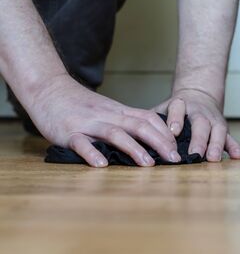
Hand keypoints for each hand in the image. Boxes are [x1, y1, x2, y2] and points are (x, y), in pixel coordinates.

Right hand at [26, 75, 181, 166]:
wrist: (49, 89)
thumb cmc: (82, 104)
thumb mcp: (109, 109)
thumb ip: (127, 121)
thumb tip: (152, 137)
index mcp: (119, 111)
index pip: (148, 118)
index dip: (165, 133)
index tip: (177, 148)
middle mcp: (108, 116)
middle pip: (138, 126)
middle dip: (159, 143)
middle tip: (174, 159)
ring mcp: (88, 124)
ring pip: (115, 134)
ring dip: (134, 149)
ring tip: (148, 164)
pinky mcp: (68, 132)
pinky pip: (81, 143)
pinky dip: (92, 153)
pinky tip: (101, 165)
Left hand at [154, 88, 239, 161]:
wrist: (199, 95)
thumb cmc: (175, 109)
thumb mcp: (161, 109)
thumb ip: (151, 121)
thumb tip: (133, 137)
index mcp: (180, 104)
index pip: (178, 108)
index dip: (176, 119)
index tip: (173, 132)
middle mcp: (199, 111)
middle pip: (201, 123)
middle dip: (199, 139)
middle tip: (195, 154)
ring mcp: (213, 119)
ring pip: (218, 130)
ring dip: (217, 145)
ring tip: (214, 159)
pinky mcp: (222, 128)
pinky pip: (230, 137)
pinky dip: (234, 146)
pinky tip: (238, 157)